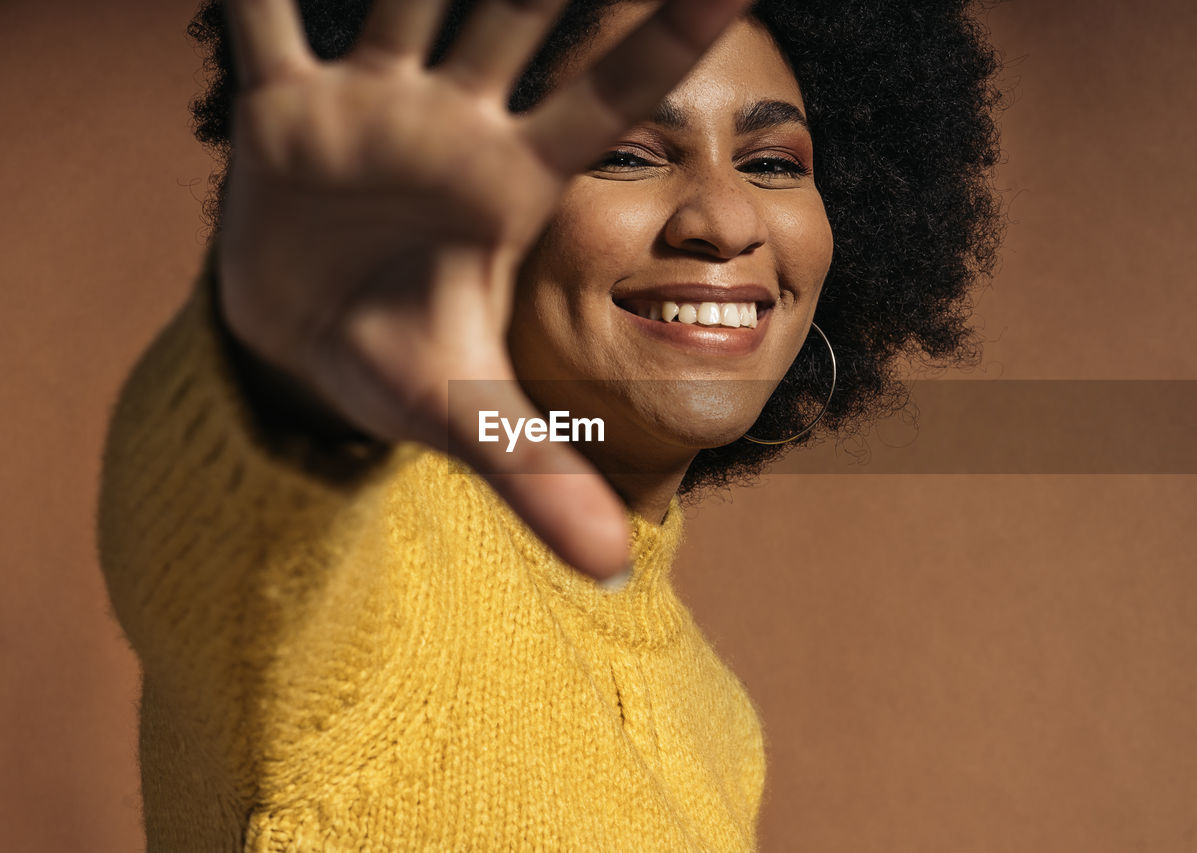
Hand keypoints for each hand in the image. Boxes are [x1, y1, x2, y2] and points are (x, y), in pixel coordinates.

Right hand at [215, 0, 750, 579]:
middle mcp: (453, 128)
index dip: (663, 37)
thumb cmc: (400, 366)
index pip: (606, 100)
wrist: (303, 348)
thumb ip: (541, 480)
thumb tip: (613, 571)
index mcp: (514, 186)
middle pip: (518, 17)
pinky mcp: (286, 111)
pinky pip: (268, 24)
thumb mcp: (469, 420)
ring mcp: (372, 108)